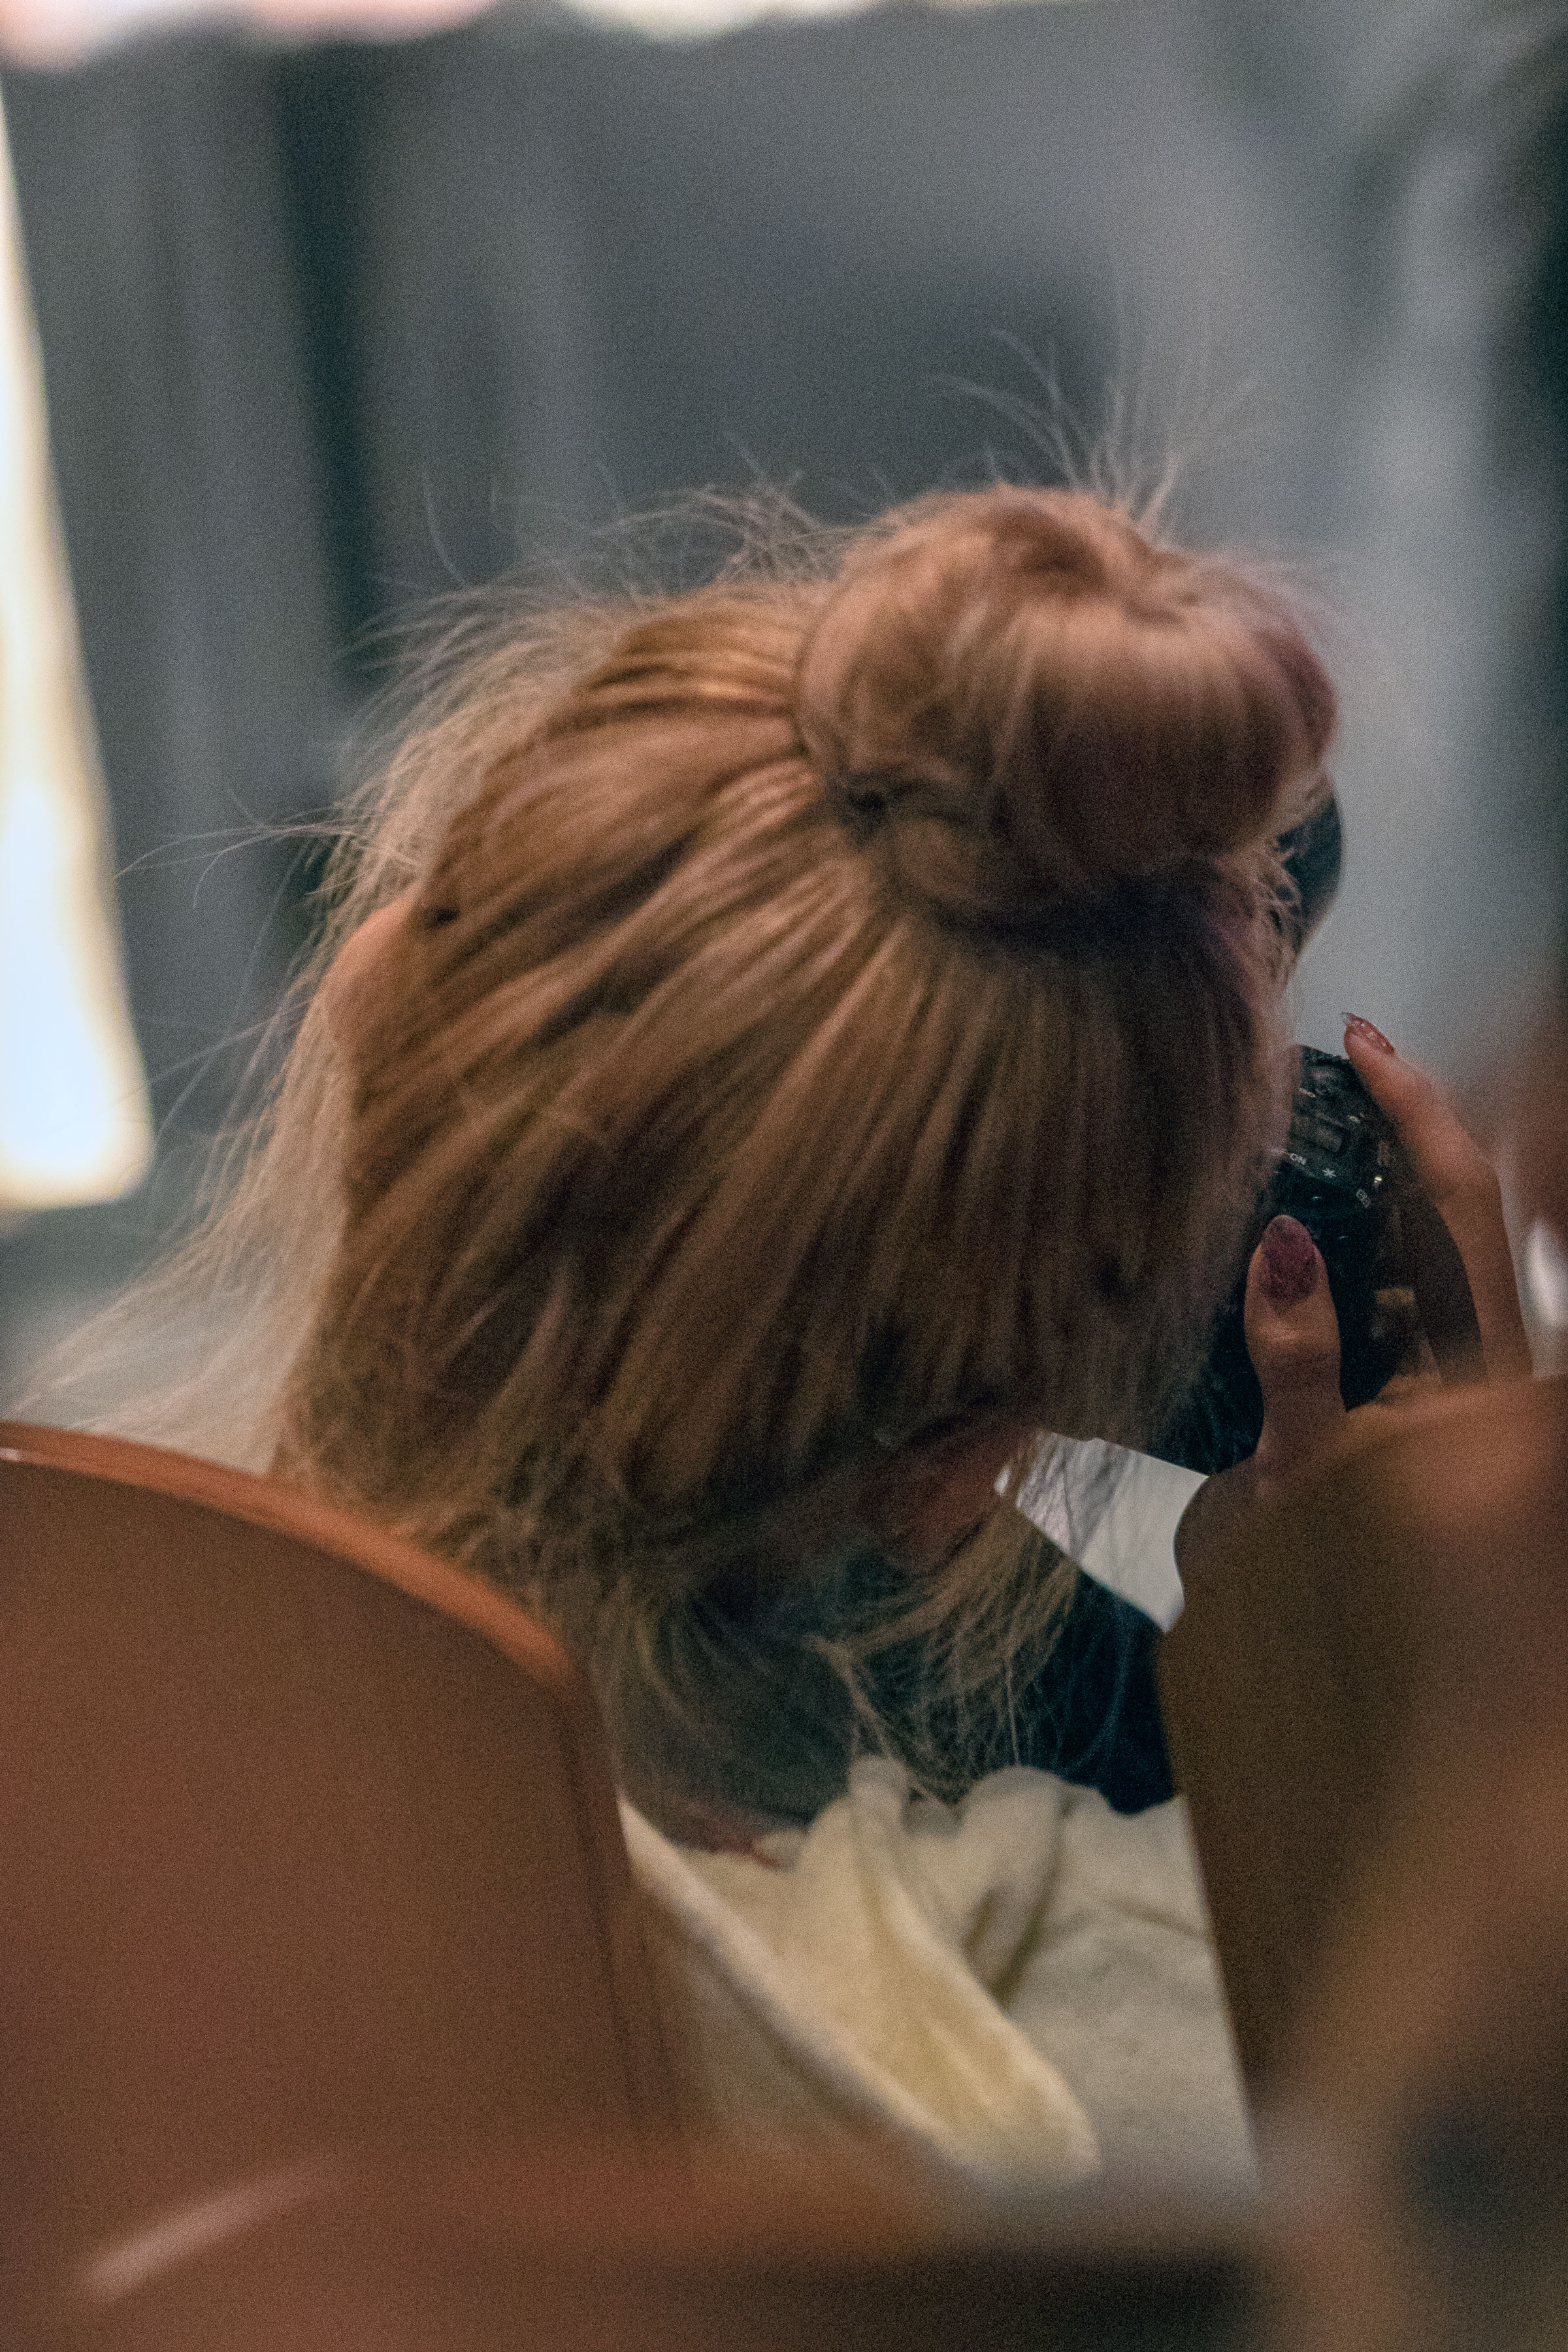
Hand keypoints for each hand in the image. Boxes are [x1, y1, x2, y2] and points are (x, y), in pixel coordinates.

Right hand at [1176, 1020, 1530, 1576]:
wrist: (1349, 1726)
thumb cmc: (1331, 1610)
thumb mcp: (1300, 1477)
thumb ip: (1300, 1358)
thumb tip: (1285, 1241)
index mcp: (1477, 1383)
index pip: (1460, 1210)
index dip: (1420, 1115)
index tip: (1365, 1043)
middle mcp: (1474, 1376)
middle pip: (1452, 1217)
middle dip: (1401, 1133)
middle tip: (1338, 1068)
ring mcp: (1440, 1395)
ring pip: (1417, 1255)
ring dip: (1367, 1189)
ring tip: (1307, 1134)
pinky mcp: (1399, 1416)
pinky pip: (1381, 1302)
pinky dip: (1343, 1249)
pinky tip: (1289, 1233)